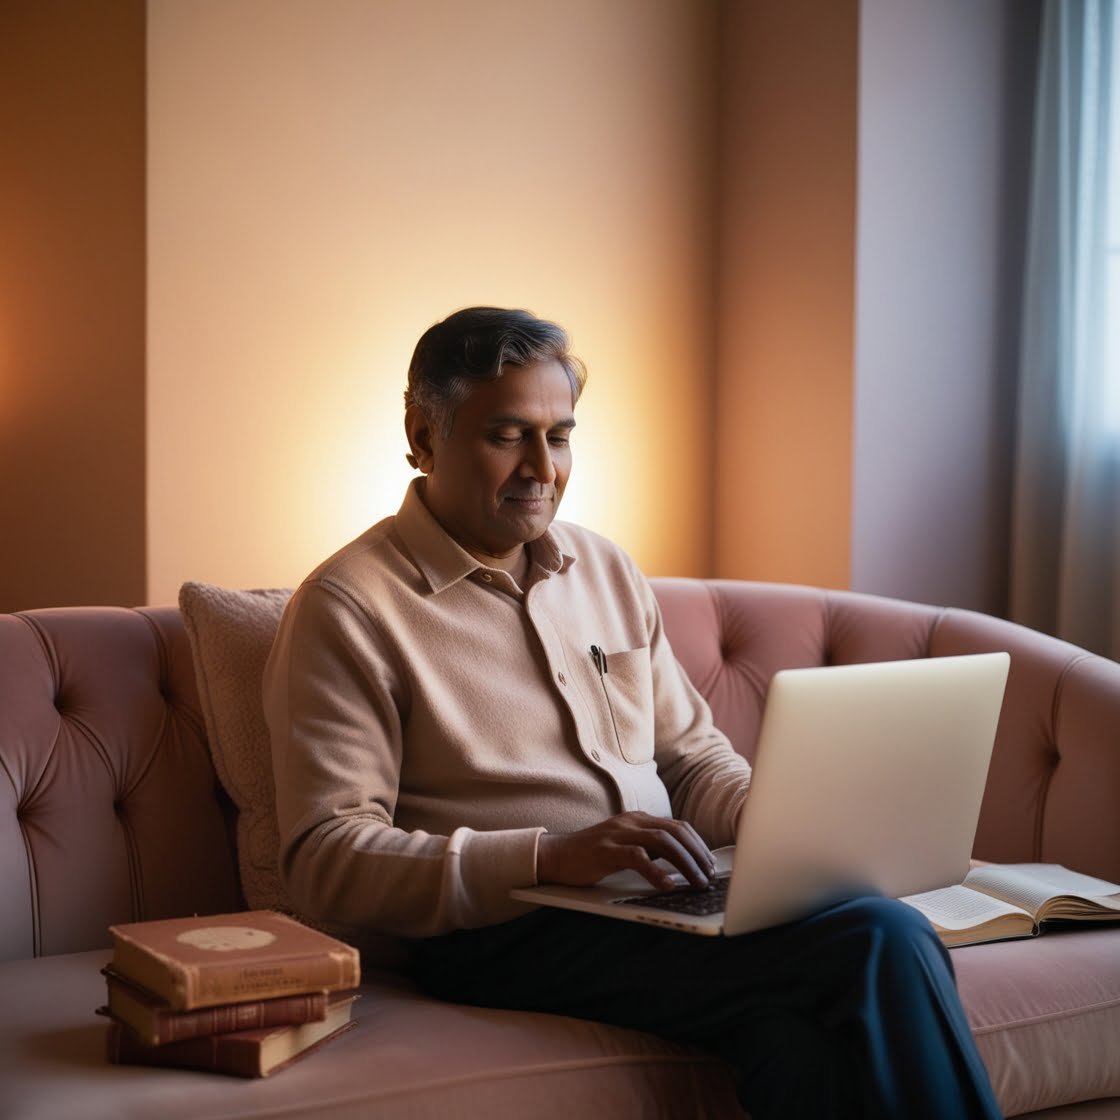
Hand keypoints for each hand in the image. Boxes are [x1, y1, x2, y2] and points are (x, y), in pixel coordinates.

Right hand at [536, 811, 715, 890]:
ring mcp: (618, 834)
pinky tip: (667, 885)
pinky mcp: (606, 850)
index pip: (677, 826)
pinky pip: (637, 858)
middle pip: (675, 832)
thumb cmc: (592, 855)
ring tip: (696, 881)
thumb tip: (679, 863)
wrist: (555, 855)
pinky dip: (656, 871)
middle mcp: (631, 822)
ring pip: (662, 842)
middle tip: (709, 876)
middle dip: (697, 854)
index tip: (709, 864)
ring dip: (685, 863)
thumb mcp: (625, 847)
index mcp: (638, 819)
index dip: (697, 845)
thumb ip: (648, 849)